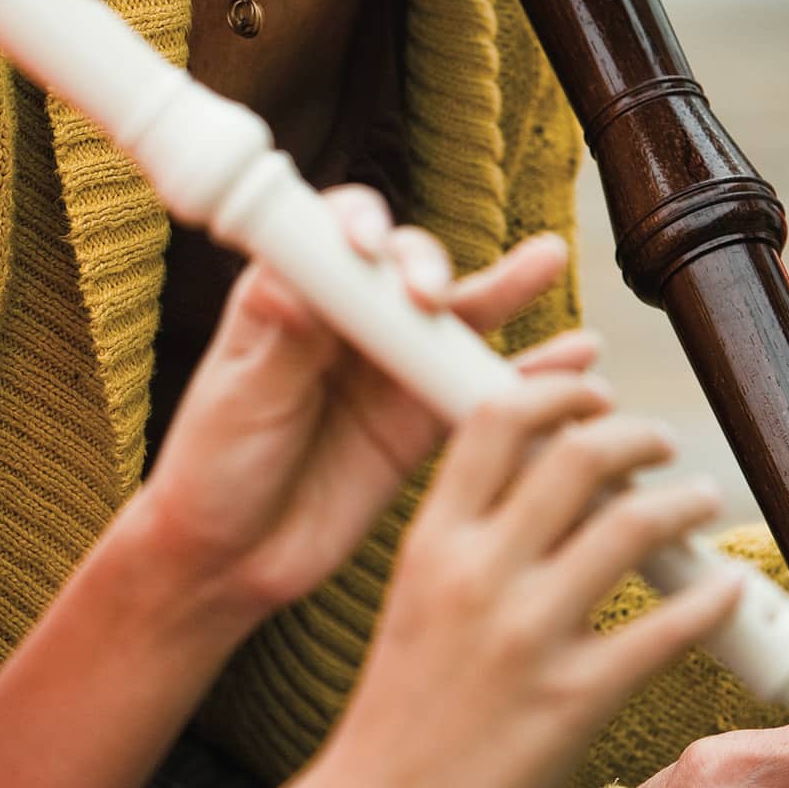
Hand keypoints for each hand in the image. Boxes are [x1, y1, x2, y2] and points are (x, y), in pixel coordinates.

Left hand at [138, 190, 595, 625]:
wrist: (231, 561)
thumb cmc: (213, 468)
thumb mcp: (240, 401)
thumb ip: (281, 345)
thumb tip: (296, 284)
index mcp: (291, 296)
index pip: (333, 232)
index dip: (358, 226)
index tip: (366, 247)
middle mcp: (348, 319)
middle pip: (403, 265)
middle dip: (425, 267)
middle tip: (428, 297)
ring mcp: (391, 367)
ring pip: (456, 316)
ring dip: (503, 287)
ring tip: (546, 262)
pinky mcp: (423, 419)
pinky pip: (482, 387)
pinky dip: (532, 371)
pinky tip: (575, 354)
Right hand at [311, 376, 741, 787]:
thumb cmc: (396, 714)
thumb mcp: (411, 596)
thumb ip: (465, 536)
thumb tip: (535, 478)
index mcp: (432, 541)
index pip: (498, 419)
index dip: (557, 390)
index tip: (593, 393)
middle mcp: (479, 573)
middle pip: (578, 455)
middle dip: (636, 435)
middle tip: (661, 444)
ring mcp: (527, 636)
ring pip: (631, 527)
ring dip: (684, 503)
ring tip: (701, 502)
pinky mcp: (572, 701)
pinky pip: (663, 630)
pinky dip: (709, 600)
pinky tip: (725, 589)